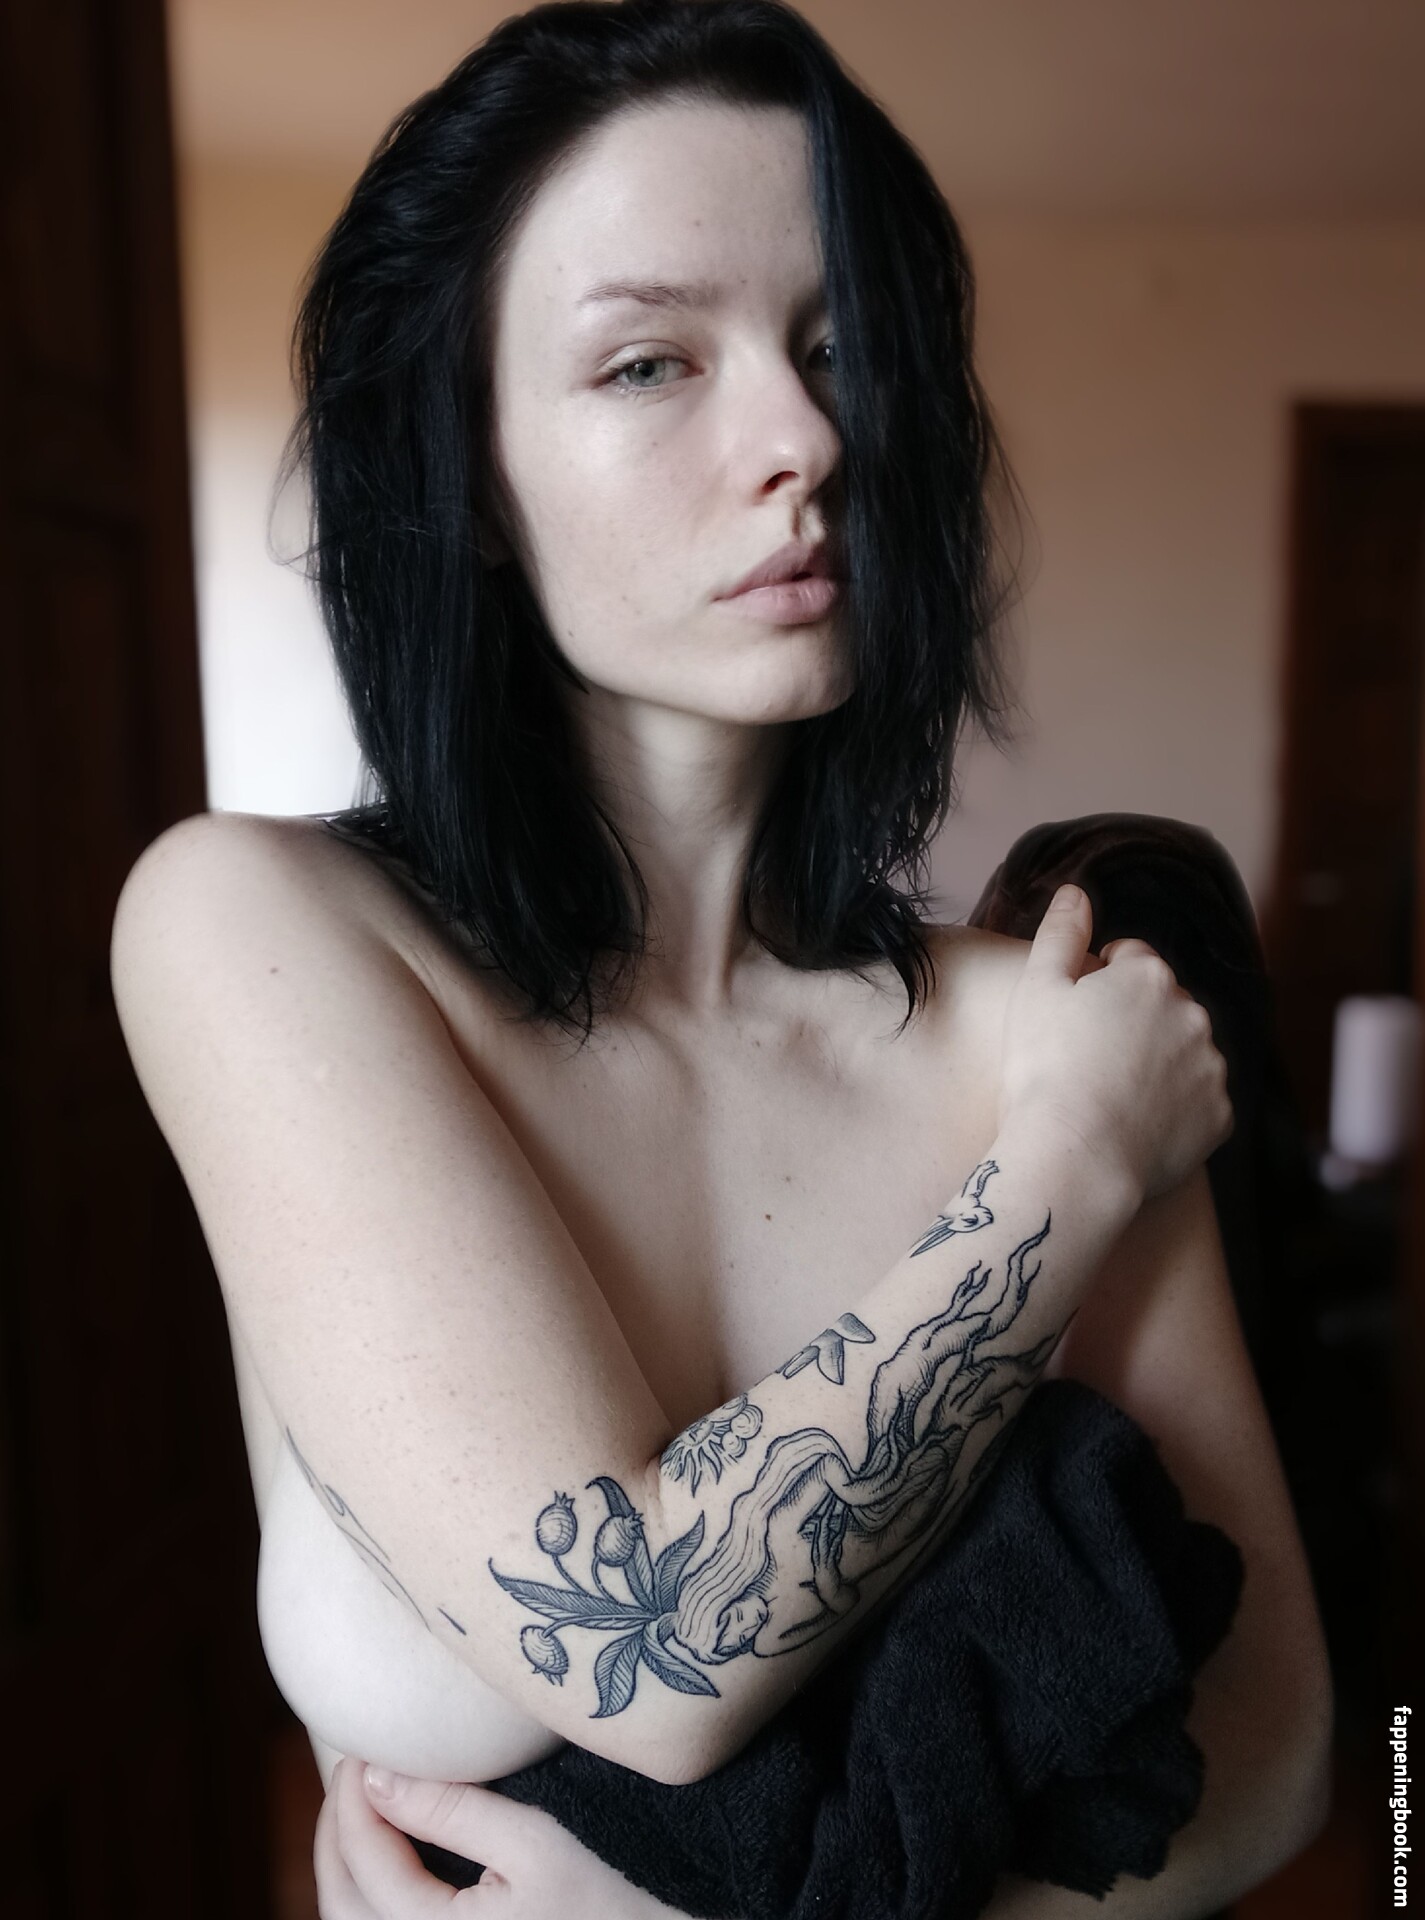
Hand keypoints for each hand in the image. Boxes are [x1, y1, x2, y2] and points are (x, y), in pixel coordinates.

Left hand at [314, 1754, 685, 1916]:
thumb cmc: (612, 1900)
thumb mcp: (535, 1844)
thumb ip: (451, 1811)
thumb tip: (377, 1775)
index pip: (368, 1864)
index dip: (354, 1801)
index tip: (361, 1747)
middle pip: (343, 1907)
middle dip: (333, 1837)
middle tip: (349, 1773)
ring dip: (344, 1871)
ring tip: (359, 1810)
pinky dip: (368, 1900)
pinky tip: (386, 1862)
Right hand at [998, 884, 1232, 1199]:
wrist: (1074, 1158)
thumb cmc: (1045, 1071)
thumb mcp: (1036, 990)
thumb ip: (1061, 933)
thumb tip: (1077, 891)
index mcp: (1148, 975)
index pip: (1127, 959)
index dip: (1096, 986)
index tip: (1074, 1022)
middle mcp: (1193, 1012)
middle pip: (1161, 1006)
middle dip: (1134, 1023)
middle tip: (1089, 1063)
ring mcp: (1211, 1066)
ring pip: (1183, 1053)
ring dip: (1157, 1065)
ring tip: (1111, 1098)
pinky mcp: (1220, 1116)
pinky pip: (1198, 1103)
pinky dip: (1174, 1111)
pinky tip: (1135, 1127)